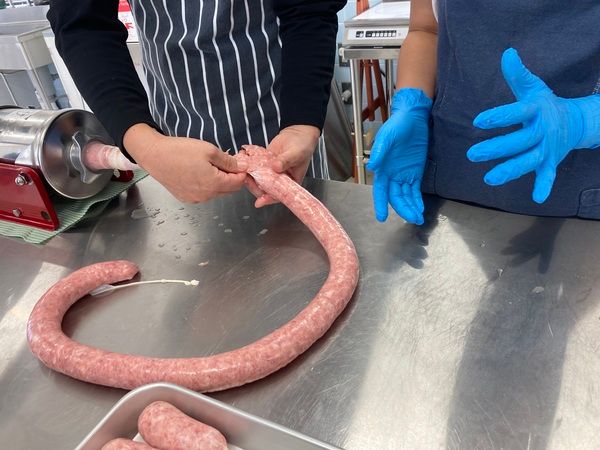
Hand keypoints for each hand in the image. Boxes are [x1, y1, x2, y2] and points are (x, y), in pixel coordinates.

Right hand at [123, 124, 246, 202]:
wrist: (154, 156)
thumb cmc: (180, 151)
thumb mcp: (209, 150)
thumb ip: (229, 161)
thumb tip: (243, 167)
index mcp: (214, 184)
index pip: (238, 183)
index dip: (242, 172)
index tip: (239, 163)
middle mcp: (206, 196)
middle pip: (229, 190)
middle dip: (231, 177)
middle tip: (225, 162)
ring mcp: (195, 199)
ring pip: (216, 192)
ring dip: (219, 181)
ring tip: (209, 166)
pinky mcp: (186, 198)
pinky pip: (204, 194)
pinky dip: (206, 185)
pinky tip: (198, 173)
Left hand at [245, 125, 319, 207]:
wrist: (297, 133)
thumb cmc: (302, 146)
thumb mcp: (297, 154)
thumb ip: (286, 161)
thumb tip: (276, 167)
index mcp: (289, 183)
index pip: (278, 195)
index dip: (268, 199)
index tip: (259, 201)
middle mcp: (278, 180)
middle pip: (264, 189)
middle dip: (254, 186)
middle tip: (246, 179)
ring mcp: (270, 172)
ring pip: (257, 179)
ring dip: (249, 175)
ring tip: (242, 168)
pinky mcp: (264, 163)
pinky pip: (255, 167)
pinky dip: (248, 164)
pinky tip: (243, 157)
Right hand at [366, 88, 431, 223]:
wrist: (413, 118)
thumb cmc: (397, 125)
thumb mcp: (388, 136)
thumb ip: (380, 151)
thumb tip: (372, 166)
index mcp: (383, 168)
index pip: (380, 190)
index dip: (380, 203)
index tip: (381, 217)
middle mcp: (392, 174)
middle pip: (396, 197)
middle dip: (403, 209)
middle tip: (412, 219)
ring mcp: (404, 174)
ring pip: (406, 196)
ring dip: (411, 208)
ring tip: (418, 218)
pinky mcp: (415, 172)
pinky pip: (414, 190)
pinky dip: (417, 200)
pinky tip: (420, 208)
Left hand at [467, 48, 599, 202]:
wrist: (575, 121)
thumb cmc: (545, 104)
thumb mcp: (532, 88)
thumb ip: (517, 75)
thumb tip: (507, 54)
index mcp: (536, 111)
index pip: (516, 113)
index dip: (499, 117)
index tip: (478, 121)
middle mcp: (542, 131)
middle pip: (519, 141)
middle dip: (496, 148)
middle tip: (472, 154)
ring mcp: (547, 148)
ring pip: (528, 161)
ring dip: (511, 170)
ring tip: (490, 179)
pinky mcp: (550, 161)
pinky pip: (549, 175)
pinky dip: (545, 185)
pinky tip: (537, 197)